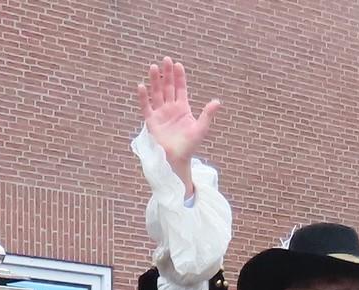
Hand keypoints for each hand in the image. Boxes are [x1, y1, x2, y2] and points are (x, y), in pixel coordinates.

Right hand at [136, 57, 220, 193]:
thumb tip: (217, 102)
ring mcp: (160, 114)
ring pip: (156, 93)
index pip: (180, 88)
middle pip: (168, 87)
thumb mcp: (201, 129)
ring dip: (155, 81)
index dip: (179, 77)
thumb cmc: (189, 146)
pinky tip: (142, 86)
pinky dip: (143, 97)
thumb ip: (207, 114)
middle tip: (166, 60)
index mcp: (182, 108)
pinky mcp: (151, 122)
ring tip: (154, 67)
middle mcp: (170, 108)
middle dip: (167, 74)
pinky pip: (146, 107)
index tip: (178, 65)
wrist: (176, 160)